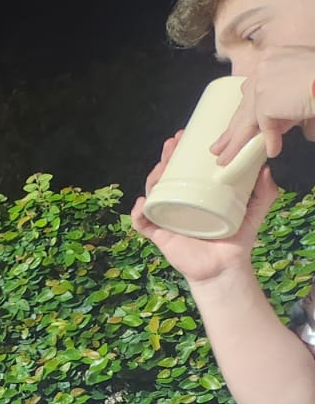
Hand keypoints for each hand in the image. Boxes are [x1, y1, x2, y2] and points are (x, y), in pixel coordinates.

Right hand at [132, 133, 275, 283]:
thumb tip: (265, 168)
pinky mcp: (160, 236)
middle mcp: (179, 204)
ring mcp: (168, 218)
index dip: (182, 152)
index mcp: (196, 196)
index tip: (186, 136)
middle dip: (166, 158)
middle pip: (166, 177)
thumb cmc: (236, 240)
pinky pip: (143, 223)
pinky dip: (139, 213)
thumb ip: (264, 191)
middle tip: (173, 143)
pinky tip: (143, 202)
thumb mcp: (254, 210)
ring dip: (152, 178)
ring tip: (160, 166)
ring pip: (152, 194)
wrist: (225, 267)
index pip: (185, 169)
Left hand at [213, 49, 314, 161]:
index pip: (254, 87)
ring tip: (224, 157)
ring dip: (236, 141)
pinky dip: (270, 138)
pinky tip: (273, 150)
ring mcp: (263, 83)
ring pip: (248, 117)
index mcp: (275, 57)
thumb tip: (293, 131)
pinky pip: (265, 125)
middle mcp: (265, 67)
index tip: (238, 123)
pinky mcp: (266, 100)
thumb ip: (291, 107)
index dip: (246, 108)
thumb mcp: (304, 90)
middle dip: (233, 127)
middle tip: (218, 146)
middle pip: (245, 103)